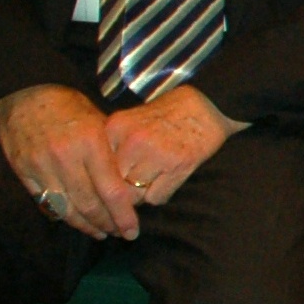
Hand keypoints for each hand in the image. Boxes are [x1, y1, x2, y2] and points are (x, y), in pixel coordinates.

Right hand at [0, 84, 133, 239]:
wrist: (24, 91)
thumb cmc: (68, 105)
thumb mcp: (98, 120)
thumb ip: (111, 152)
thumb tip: (129, 185)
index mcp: (91, 143)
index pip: (112, 191)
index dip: (123, 216)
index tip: (132, 230)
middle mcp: (66, 157)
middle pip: (90, 205)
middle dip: (107, 224)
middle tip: (119, 234)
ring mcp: (42, 165)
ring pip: (67, 209)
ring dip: (85, 226)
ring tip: (100, 232)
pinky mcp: (23, 170)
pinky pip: (45, 202)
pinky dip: (62, 215)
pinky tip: (74, 220)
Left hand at [104, 85, 241, 206]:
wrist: (207, 104)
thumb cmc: (167, 115)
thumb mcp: (131, 121)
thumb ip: (113, 144)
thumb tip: (101, 180)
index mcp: (116, 127)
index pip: (96, 166)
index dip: (103, 178)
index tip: (110, 184)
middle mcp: (132, 141)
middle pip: (114, 183)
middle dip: (122, 189)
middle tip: (133, 185)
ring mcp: (155, 154)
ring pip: (134, 195)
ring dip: (141, 194)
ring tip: (151, 181)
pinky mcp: (177, 166)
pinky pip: (156, 198)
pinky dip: (160, 195)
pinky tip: (167, 181)